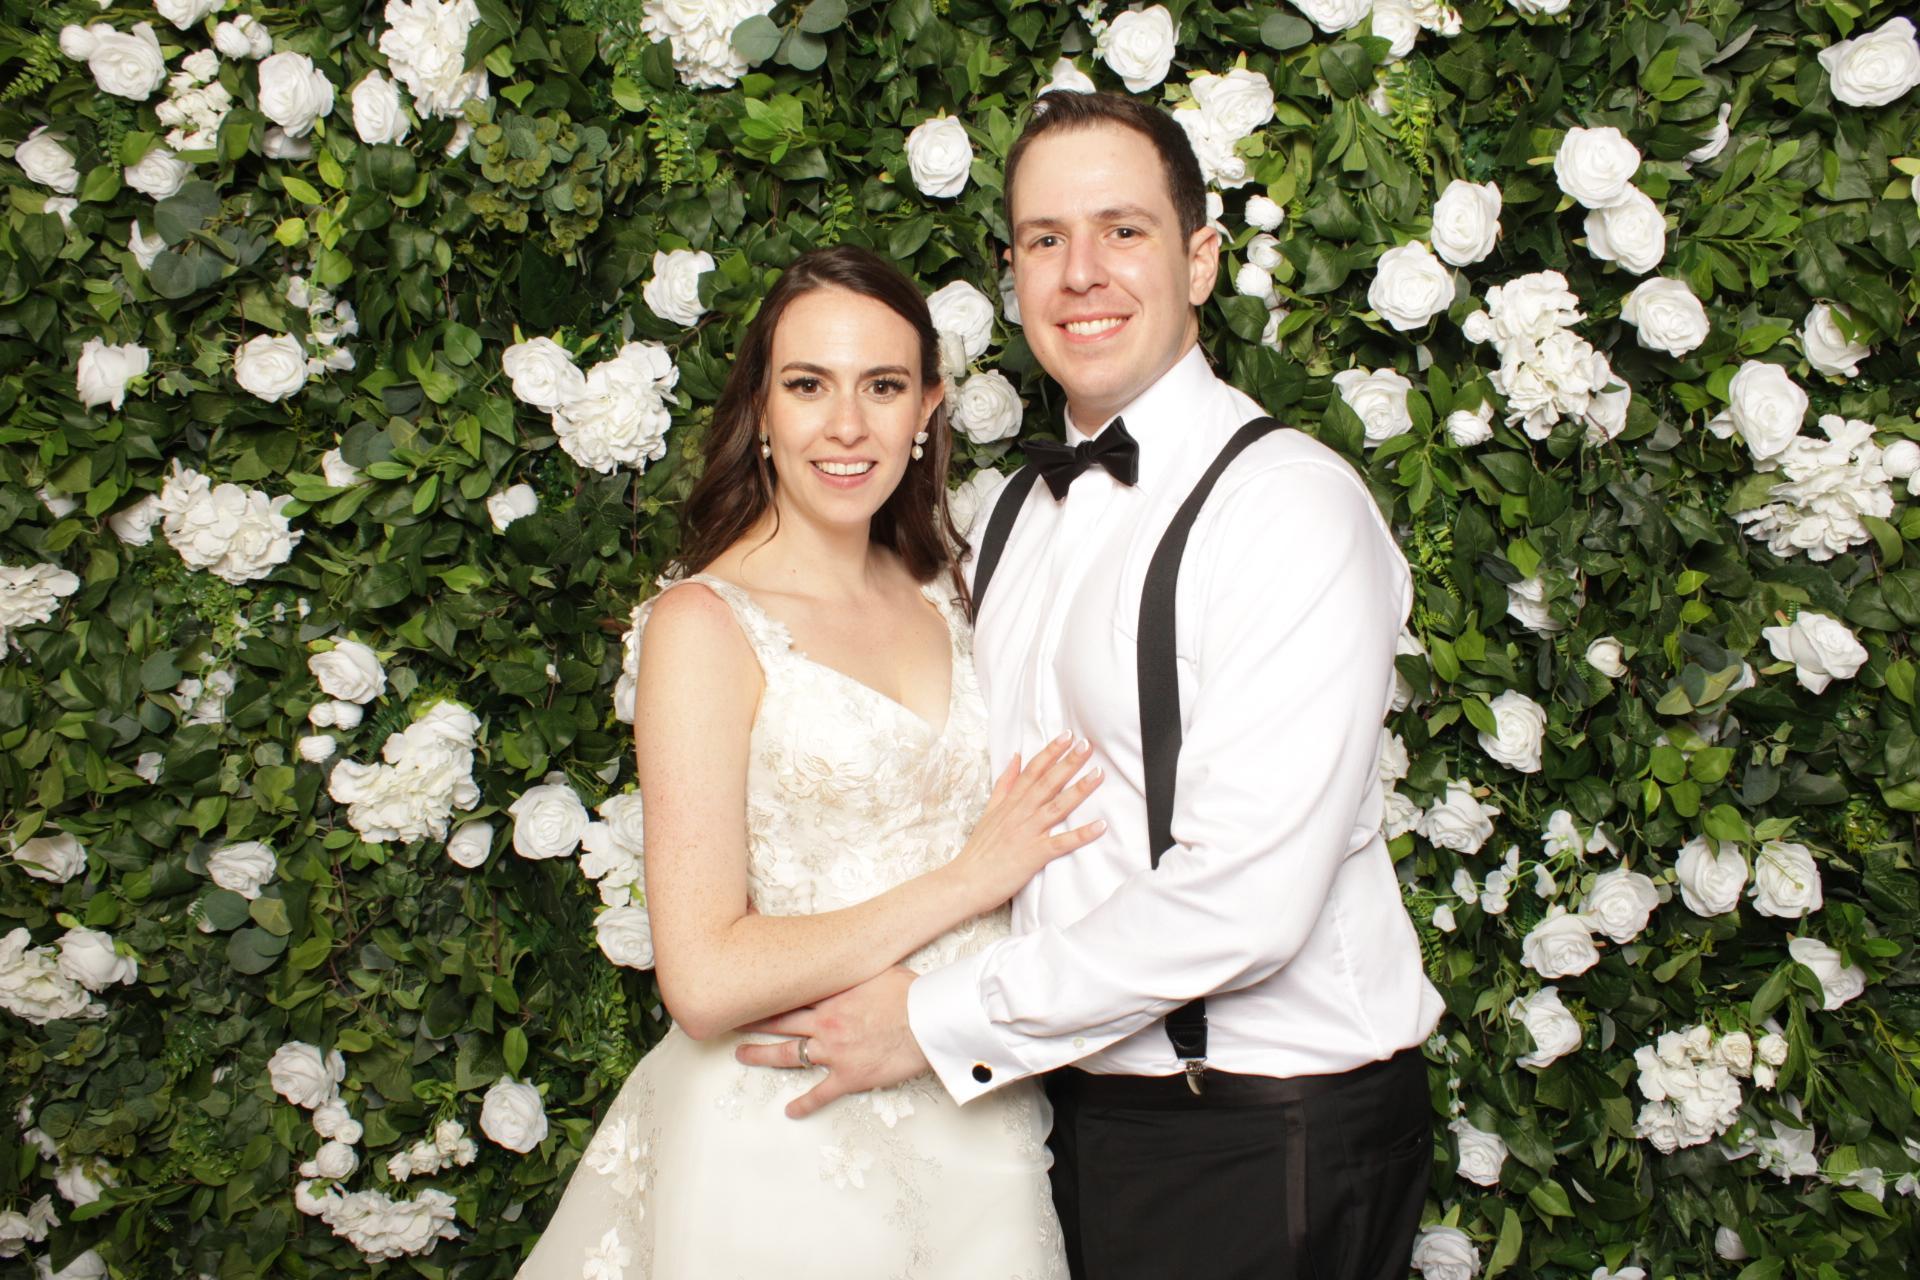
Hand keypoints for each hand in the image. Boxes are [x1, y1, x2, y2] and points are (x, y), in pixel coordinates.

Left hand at [734, 967, 928, 1118]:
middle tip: (731, 1018)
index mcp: (832, 995)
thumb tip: (849, 952)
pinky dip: (804, 1104)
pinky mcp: (848, 1076)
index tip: (747, 986)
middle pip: (779, 1021)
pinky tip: (790, 1111)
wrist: (928, 1021)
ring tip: (742, 1055)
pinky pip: (820, 1093)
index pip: (790, 991)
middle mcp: (825, 1023)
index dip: (766, 990)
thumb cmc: (911, 993)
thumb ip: (856, 968)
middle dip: (752, 1020)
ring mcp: (833, 1051)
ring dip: (762, 1055)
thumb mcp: (878, 968)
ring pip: (788, 1054)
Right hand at [951, 733, 1104, 910]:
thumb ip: (1004, 784)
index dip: (1050, 752)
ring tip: (1098, 774)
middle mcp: (1020, 813)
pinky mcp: (1035, 855)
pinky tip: (1100, 825)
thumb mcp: (989, 810)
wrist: (965, 881)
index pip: (1032, 771)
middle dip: (1068, 762)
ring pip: (1057, 807)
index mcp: (1011, 803)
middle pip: (1047, 782)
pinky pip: (1062, 843)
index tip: (1067, 736)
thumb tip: (1015, 758)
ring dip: (1079, 790)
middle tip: (1086, 745)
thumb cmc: (979, 850)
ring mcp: (1028, 833)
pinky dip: (1081, 835)